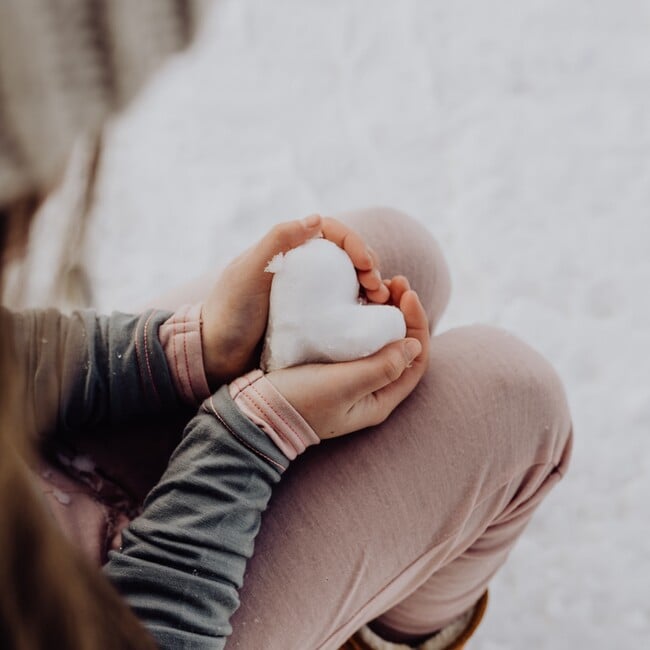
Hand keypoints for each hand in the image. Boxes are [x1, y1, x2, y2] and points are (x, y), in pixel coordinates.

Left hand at [201, 215, 389, 388]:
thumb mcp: (247, 273)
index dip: (353, 241)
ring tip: (381, 300)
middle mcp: (301, 269)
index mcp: (287, 250)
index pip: (330, 232)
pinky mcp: (314, 321)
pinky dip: (363, 308)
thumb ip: (276, 242)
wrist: (215, 356)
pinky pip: (345, 308)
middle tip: (376, 285)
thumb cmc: (229, 312)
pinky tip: (372, 317)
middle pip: (346, 256)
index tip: (365, 262)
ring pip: (350, 281)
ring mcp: (309, 296)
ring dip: (371, 286)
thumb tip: (315, 219)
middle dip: (368, 264)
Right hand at [265, 278, 428, 438]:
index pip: (415, 361)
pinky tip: (354, 298)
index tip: (408, 295)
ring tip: (377, 284)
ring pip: (379, 340)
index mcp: (379, 400)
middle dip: (403, 313)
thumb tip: (414, 345)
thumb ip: (382, 368)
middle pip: (399, 347)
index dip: (417, 325)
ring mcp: (350, 378)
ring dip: (383, 312)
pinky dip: (361, 317)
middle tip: (395, 282)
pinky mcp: (331, 366)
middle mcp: (370, 390)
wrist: (258, 410)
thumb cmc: (300, 401)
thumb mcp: (344, 385)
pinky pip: (357, 338)